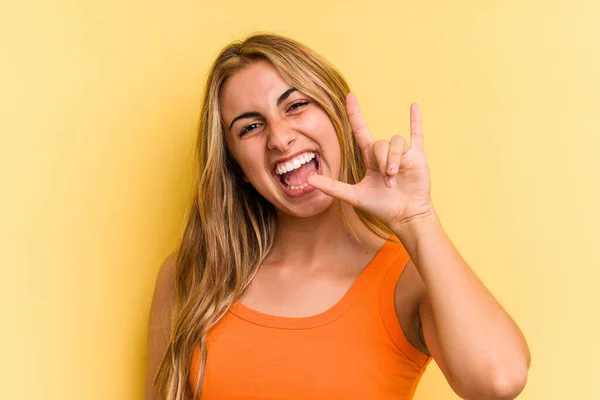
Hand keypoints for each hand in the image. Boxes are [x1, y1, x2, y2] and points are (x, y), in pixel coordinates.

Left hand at [307, 92, 433, 229]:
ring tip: (395, 177)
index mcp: (370, 159)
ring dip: (394, 159)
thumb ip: (332, 187)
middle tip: (387, 181)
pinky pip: (416, 134)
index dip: (355, 114)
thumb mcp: (353, 196)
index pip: (361, 131)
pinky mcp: (417, 157)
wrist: (405, 216)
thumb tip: (308, 180)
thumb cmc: (381, 208)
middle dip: (382, 160)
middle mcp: (385, 154)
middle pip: (380, 142)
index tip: (350, 96)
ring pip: (395, 142)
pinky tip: (414, 106)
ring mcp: (402, 154)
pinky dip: (415, 121)